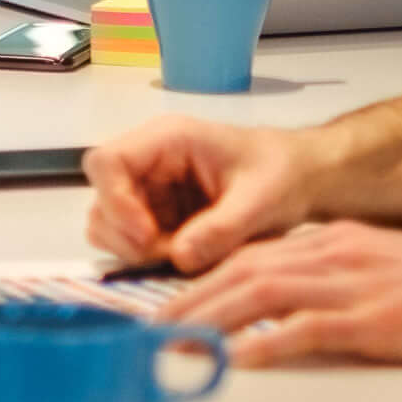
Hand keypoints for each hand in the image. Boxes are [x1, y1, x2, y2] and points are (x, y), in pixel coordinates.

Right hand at [81, 115, 317, 271]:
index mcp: (167, 140)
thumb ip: (222, 228)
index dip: (115, 201)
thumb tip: (179, 257)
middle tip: (170, 257)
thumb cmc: (282, 175)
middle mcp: (146, 164)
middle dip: (128, 238)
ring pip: (108, 227)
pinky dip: (149, 260)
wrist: (299, 180)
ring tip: (182, 259)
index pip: (106, 162)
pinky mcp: (154, 219)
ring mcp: (147, 193)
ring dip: (135, 252)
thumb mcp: (261, 200)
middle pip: (101, 201)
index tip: (148, 236)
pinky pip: (130, 244)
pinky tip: (186, 259)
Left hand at [175, 228, 401, 367]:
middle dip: (185, 299)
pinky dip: (268, 341)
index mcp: (339, 243)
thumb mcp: (390, 275)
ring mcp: (362, 284)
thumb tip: (286, 311)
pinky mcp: (387, 319)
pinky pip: (313, 327)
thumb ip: (338, 285)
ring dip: (208, 317)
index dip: (199, 281)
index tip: (161, 309)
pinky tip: (235, 359)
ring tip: (167, 344)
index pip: (250, 256)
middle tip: (143, 331)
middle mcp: (341, 254)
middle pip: (241, 269)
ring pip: (263, 291)